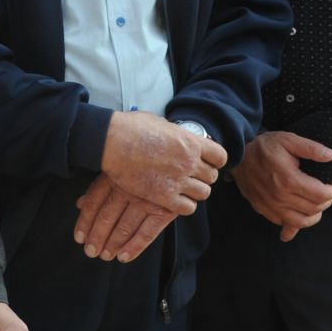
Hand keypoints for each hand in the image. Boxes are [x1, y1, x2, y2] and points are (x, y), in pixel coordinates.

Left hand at [72, 173, 176, 261]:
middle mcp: (129, 188)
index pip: (94, 201)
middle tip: (90, 251)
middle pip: (107, 216)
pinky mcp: (165, 209)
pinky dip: (134, 246)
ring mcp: (147, 199)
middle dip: (97, 236)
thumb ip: (100, 186)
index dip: (85, 222)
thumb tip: (79, 204)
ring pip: (124, 226)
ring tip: (105, 255)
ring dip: (112, 243)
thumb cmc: (145, 163)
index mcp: (115, 175)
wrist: (180, 157)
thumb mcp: (121, 168)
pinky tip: (123, 256)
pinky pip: (147, 232)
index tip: (79, 237)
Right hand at [98, 110, 225, 215]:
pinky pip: (188, 208)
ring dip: (194, 192)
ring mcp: (178, 180)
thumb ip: (175, 135)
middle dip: (203, 177)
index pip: (220, 156)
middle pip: (212, 177)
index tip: (208, 163)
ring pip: (203, 194)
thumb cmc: (131, 128)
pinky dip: (184, 205)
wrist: (111, 141)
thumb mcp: (161, 123)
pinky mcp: (164, 196)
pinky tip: (174, 199)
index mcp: (190, 142)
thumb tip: (176, 137)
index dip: (215, 161)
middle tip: (191, 177)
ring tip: (182, 189)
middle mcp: (189, 162)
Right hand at [230, 131, 331, 240]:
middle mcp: (280, 197)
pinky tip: (299, 217)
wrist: (238, 156)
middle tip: (325, 192)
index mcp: (289, 179)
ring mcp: (271, 206)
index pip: (322, 195)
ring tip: (316, 204)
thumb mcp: (288, 140)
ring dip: (314, 215)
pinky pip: (284, 224)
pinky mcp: (264, 210)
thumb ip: (311, 148)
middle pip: (315, 209)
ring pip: (302, 222)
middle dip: (326, 201)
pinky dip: (295, 224)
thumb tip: (330, 156)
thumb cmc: (264, 147)